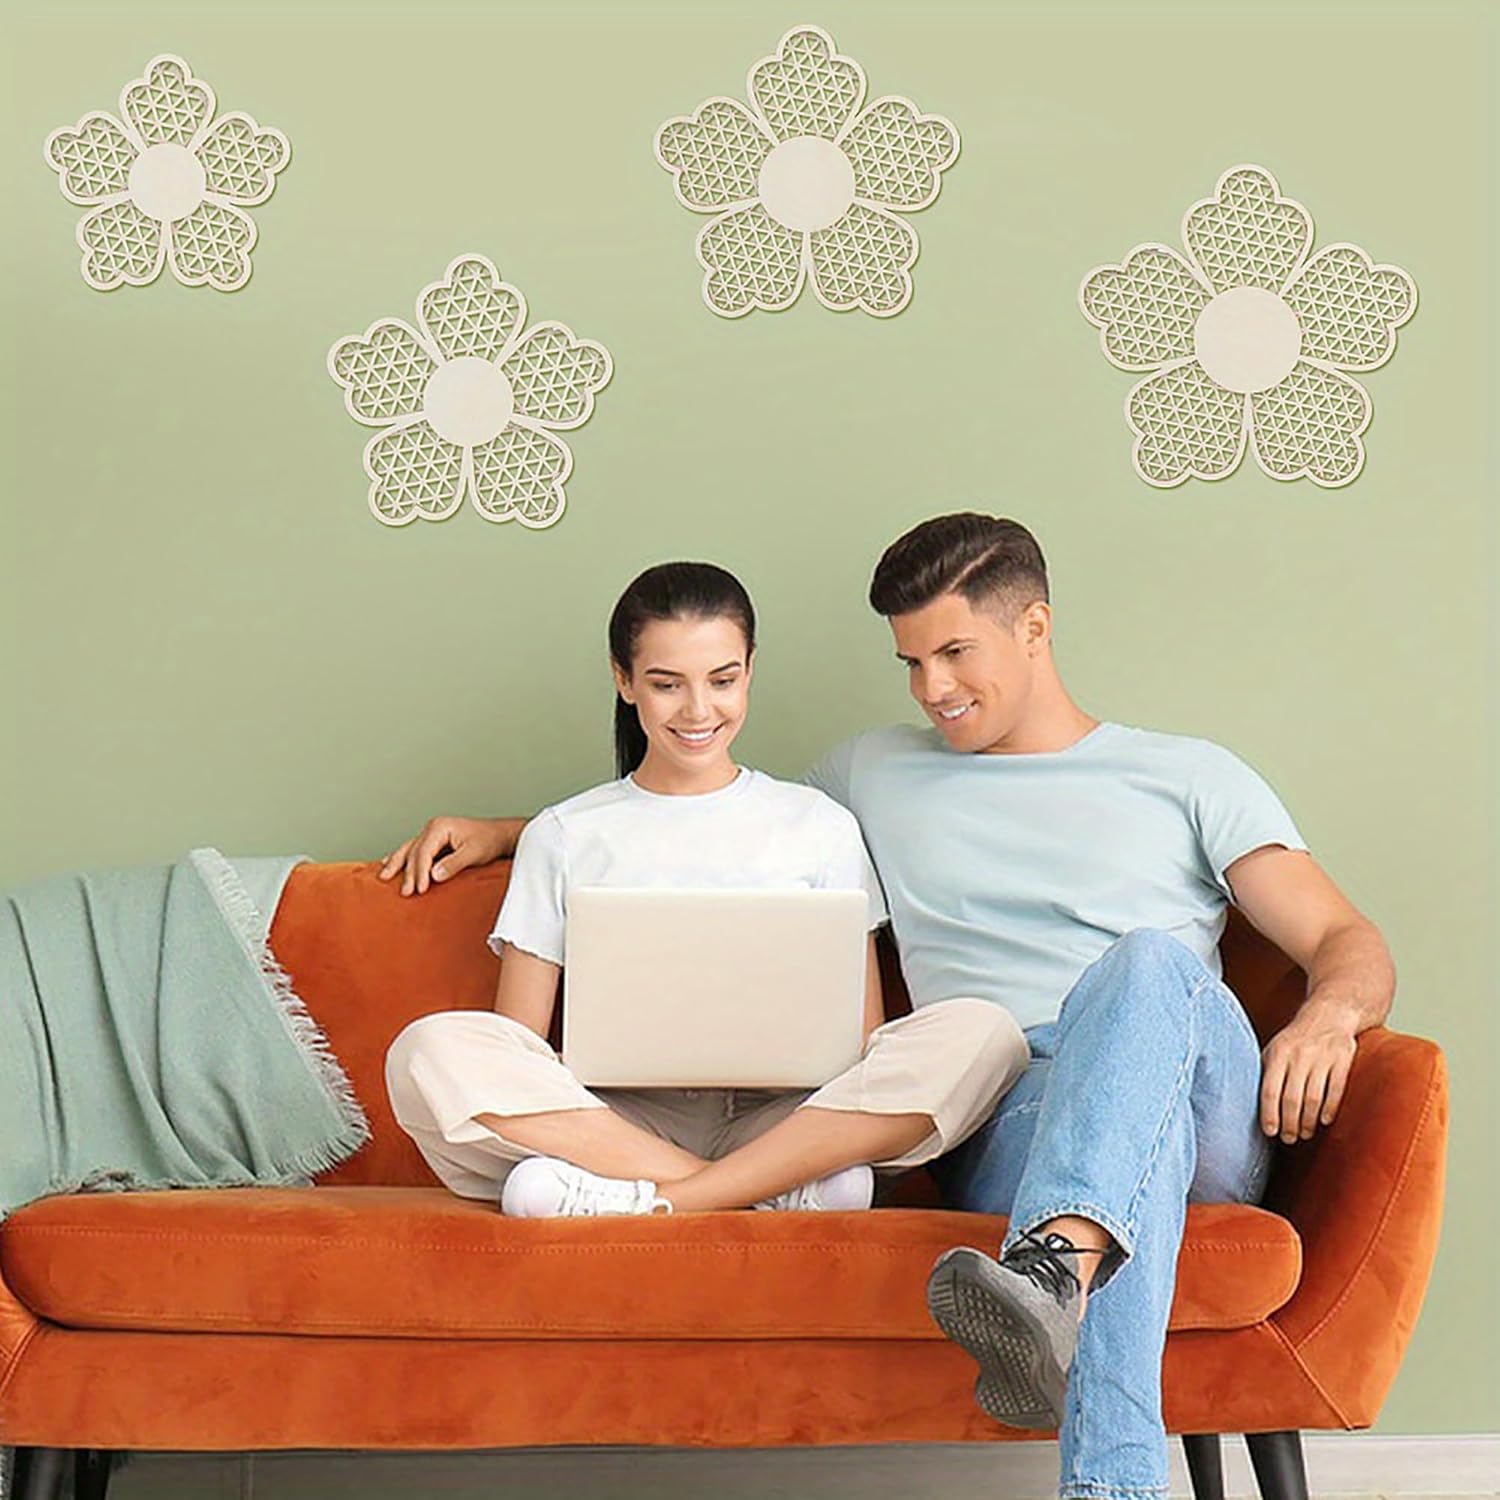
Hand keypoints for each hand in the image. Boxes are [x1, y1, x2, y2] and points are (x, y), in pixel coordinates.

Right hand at [378, 816, 508, 895]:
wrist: (500, 835)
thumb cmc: (489, 841)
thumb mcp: (474, 853)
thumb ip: (454, 864)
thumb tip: (434, 875)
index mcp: (440, 827)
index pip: (423, 852)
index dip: (420, 872)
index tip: (421, 890)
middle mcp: (433, 828)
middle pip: (413, 852)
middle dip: (408, 873)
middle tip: (406, 893)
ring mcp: (432, 833)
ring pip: (408, 849)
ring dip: (396, 863)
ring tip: (384, 877)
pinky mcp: (435, 841)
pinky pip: (413, 850)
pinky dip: (401, 858)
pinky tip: (388, 863)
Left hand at [1259, 997, 1359, 1143]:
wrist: (1329, 1014)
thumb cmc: (1295, 1040)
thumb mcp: (1274, 1050)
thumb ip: (1265, 1074)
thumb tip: (1248, 1106)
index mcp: (1278, 1053)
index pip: (1269, 1089)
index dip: (1269, 1114)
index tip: (1270, 1132)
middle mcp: (1299, 1055)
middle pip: (1292, 1098)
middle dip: (1290, 1123)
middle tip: (1289, 1138)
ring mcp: (1322, 1056)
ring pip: (1314, 1097)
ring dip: (1309, 1121)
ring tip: (1305, 1133)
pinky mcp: (1344, 1059)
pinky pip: (1336, 1089)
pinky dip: (1330, 1108)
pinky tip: (1324, 1121)